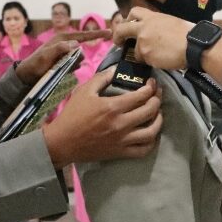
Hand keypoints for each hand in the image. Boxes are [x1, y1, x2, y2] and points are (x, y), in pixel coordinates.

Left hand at [15, 30, 110, 84]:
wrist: (26, 76)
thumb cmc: (34, 65)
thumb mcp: (44, 57)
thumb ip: (59, 49)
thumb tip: (76, 43)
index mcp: (62, 39)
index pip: (83, 35)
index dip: (97, 34)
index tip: (111, 33)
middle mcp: (65, 43)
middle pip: (82, 49)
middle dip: (77, 58)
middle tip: (65, 65)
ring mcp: (66, 53)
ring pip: (80, 58)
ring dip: (73, 64)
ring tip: (58, 69)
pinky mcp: (65, 61)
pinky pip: (75, 64)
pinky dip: (71, 68)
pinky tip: (61, 71)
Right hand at [42, 69, 162, 167]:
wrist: (62, 142)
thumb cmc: (72, 115)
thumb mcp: (84, 91)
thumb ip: (102, 78)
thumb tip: (116, 69)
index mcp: (113, 106)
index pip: (141, 95)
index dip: (151, 87)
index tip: (152, 83)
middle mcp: (121, 123)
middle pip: (150, 111)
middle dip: (157, 100)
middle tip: (157, 94)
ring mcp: (122, 140)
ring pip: (151, 132)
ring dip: (159, 121)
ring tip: (158, 114)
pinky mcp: (120, 153)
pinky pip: (143, 150)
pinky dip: (151, 142)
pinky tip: (151, 134)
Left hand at [113, 7, 192, 69]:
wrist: (193, 45)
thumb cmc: (189, 33)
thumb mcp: (171, 22)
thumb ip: (158, 25)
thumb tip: (156, 32)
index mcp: (152, 17)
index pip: (133, 12)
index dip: (128, 19)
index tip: (128, 25)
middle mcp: (143, 28)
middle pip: (122, 30)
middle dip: (118, 36)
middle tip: (118, 42)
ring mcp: (143, 42)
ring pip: (136, 51)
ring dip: (143, 54)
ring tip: (157, 56)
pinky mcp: (146, 55)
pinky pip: (144, 60)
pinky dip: (151, 61)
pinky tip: (162, 60)